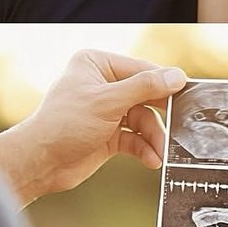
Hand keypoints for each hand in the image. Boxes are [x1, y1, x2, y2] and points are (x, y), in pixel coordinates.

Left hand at [0, 51, 186, 203]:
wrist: (41, 162)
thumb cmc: (64, 124)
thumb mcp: (108, 102)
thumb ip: (144, 88)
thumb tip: (176, 76)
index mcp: (96, 64)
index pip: (140, 69)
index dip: (163, 84)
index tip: (186, 94)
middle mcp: (102, 84)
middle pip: (145, 96)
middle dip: (159, 115)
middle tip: (180, 125)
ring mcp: (106, 111)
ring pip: (142, 120)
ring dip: (152, 137)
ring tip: (160, 152)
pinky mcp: (108, 135)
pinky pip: (134, 138)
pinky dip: (144, 148)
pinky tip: (151, 159)